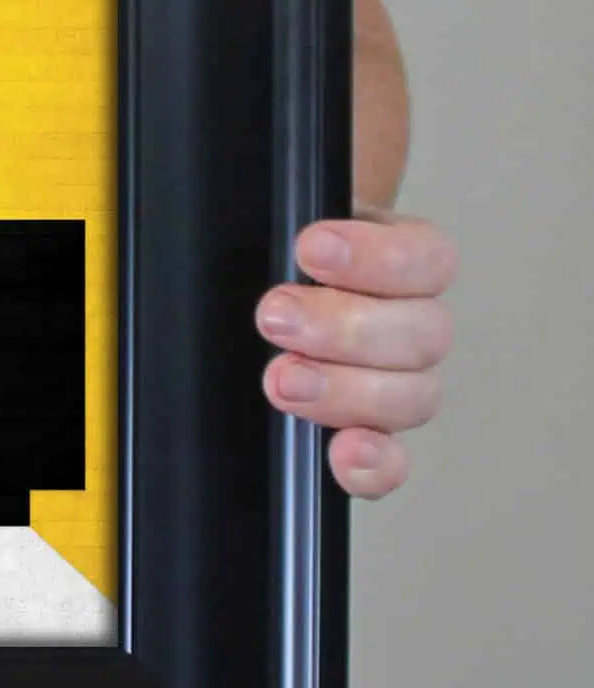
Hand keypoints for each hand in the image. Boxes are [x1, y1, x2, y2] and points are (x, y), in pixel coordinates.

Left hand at [255, 200, 456, 497]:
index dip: (377, 257)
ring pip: (413, 396)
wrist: (263, 284)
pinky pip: (392, 462)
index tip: (311, 247)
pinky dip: (374, 465)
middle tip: (276, 317)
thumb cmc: (279, 256)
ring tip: (283, 378)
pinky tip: (345, 453)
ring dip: (346, 391)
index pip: (426, 258)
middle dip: (343, 327)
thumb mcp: (286, 224)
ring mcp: (396, 382)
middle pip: (421, 334)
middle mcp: (410, 323)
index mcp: (402, 261)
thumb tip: (289, 225)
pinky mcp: (368, 432)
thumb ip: (292, 223)